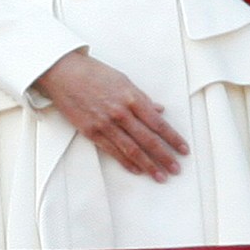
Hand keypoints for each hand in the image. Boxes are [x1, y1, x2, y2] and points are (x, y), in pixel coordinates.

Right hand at [34, 50, 188, 181]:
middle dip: (164, 156)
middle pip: (148, 139)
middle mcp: (121, 112)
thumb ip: (142, 98)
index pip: (158, 123)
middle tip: (176, 169)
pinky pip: (112, 151)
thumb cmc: (95, 73)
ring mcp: (105, 124)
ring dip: (148, 165)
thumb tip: (160, 110)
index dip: (172, 138)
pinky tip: (137, 170)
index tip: (183, 148)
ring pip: (132, 149)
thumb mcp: (124, 80)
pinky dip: (126, 162)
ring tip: (160, 176)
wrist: (66, 74)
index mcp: (132, 97)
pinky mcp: (91, 132)